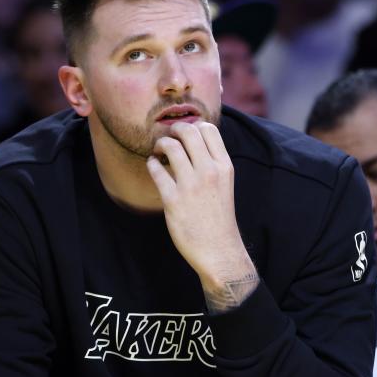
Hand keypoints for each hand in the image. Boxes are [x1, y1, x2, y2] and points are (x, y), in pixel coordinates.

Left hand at [147, 121, 258, 312]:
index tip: (185, 135)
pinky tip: (154, 167)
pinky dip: (152, 164)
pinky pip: (156, 169)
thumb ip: (213, 162)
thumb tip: (195, 140)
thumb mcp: (225, 184)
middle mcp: (209, 171)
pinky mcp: (173, 200)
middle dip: (174, 130)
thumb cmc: (219, 216)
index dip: (193, 126)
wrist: (219, 249)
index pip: (209, 129)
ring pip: (170, 146)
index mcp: (224, 166)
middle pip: (188, 131)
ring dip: (160, 145)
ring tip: (159, 153)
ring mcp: (191, 185)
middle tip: (168, 139)